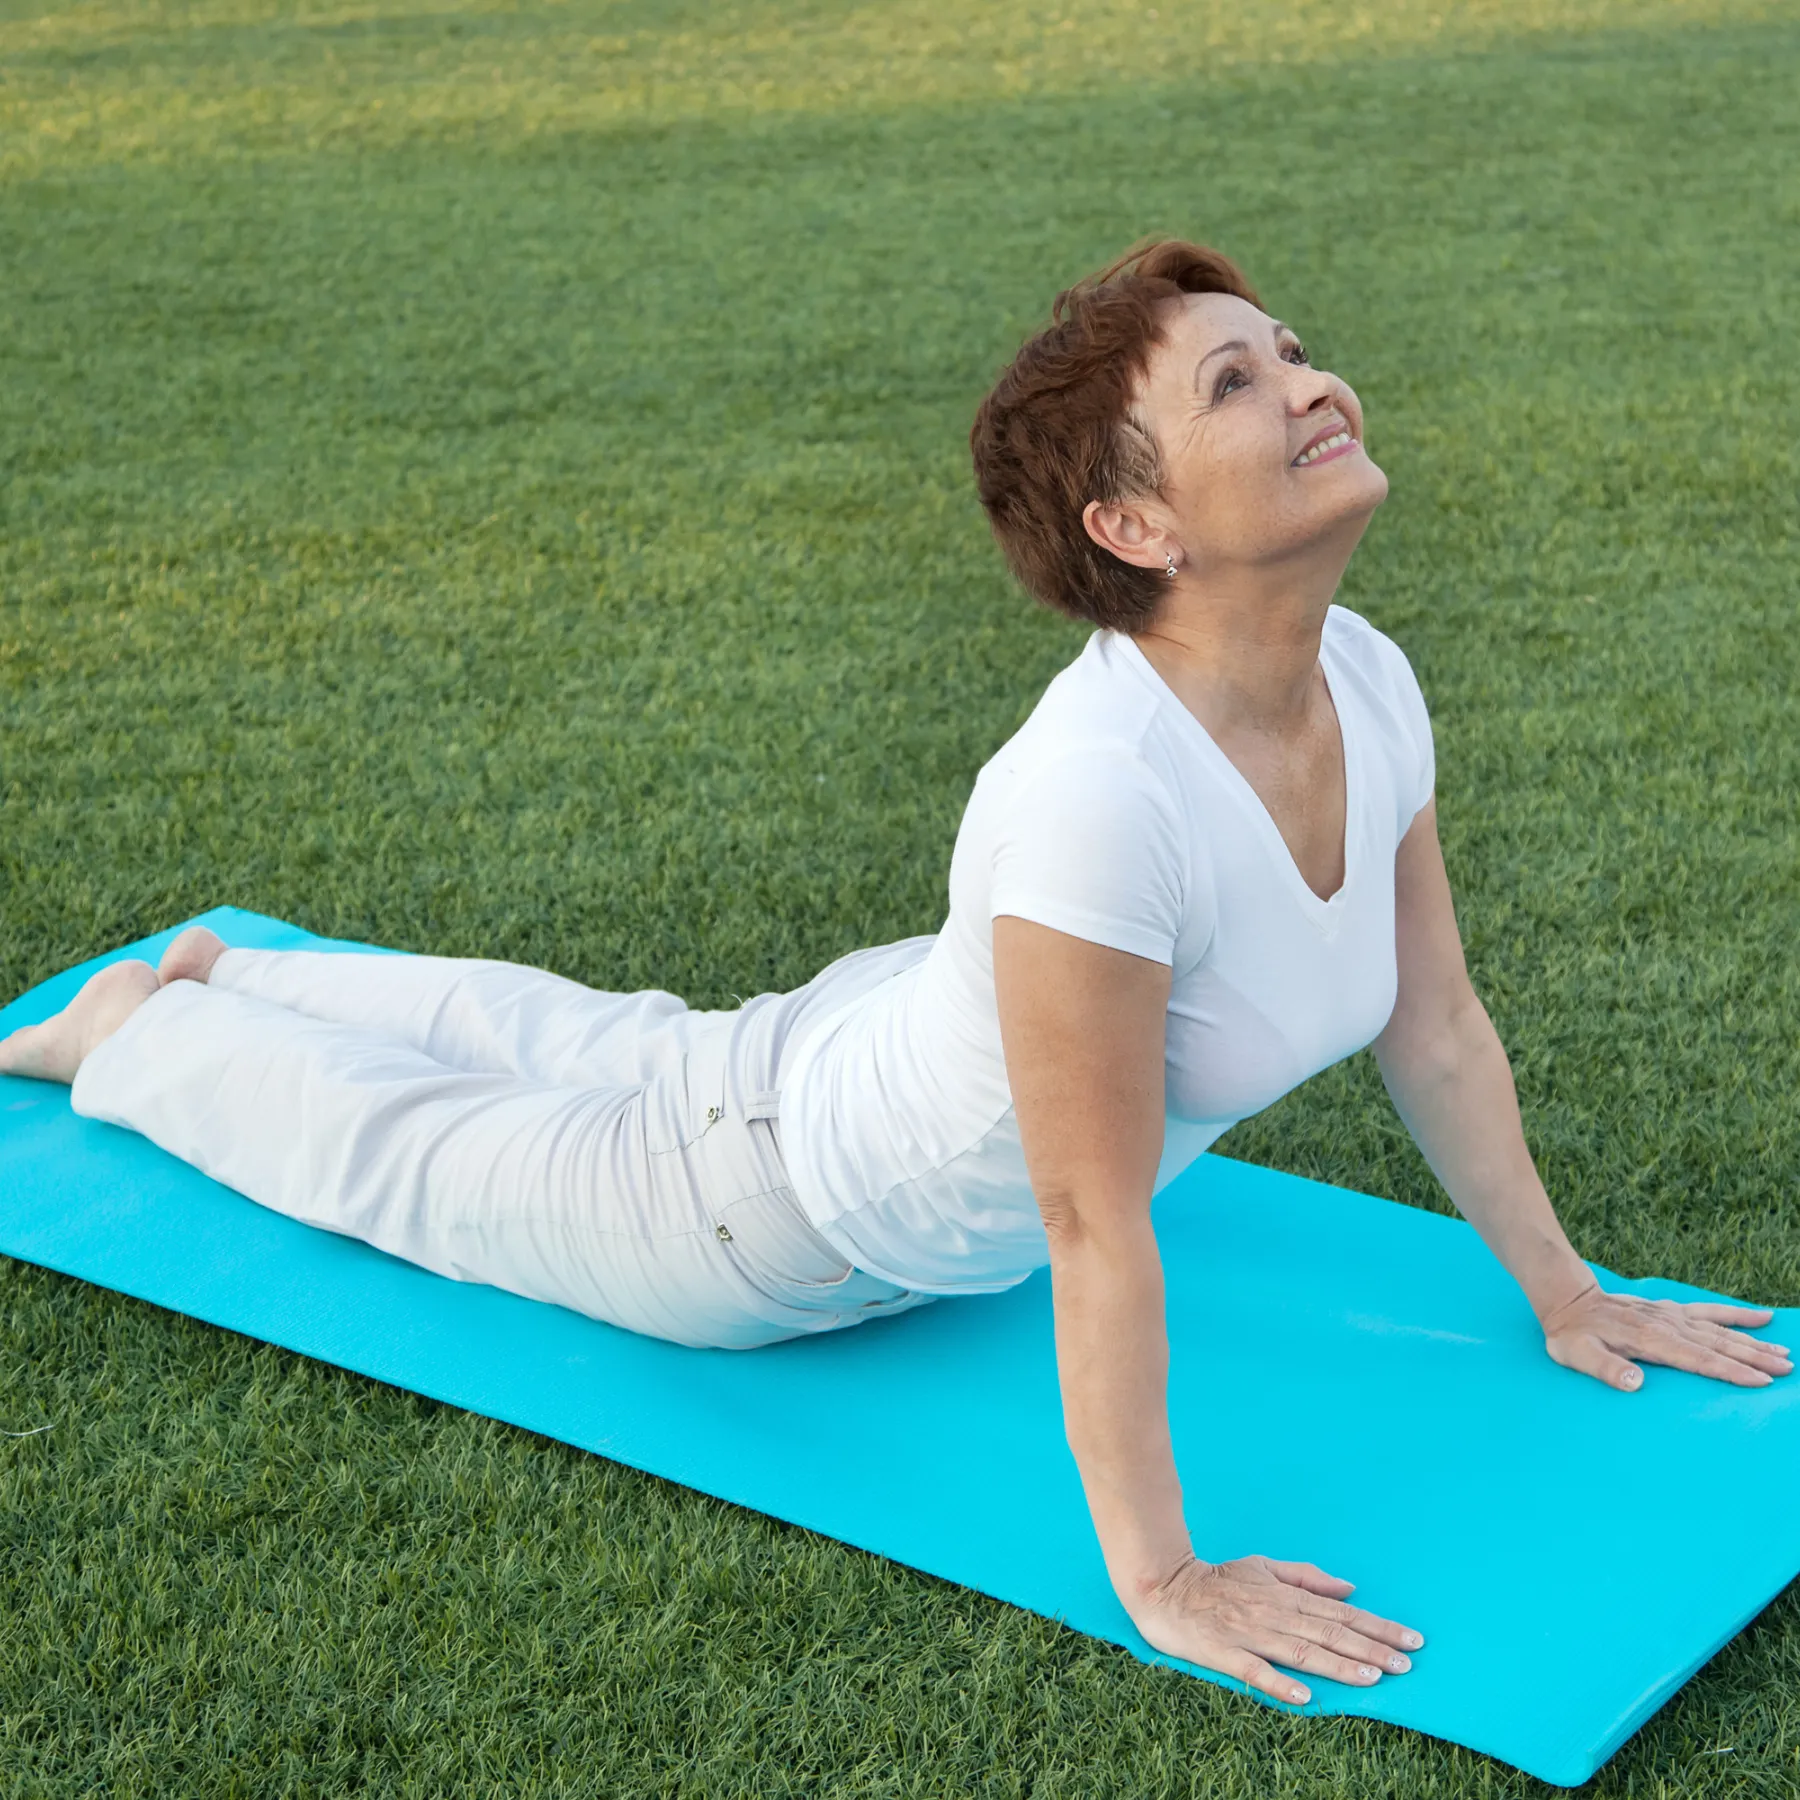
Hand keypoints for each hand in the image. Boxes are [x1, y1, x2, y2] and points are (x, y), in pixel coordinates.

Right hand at [1126, 1552, 1422, 1705]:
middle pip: (1329, 1633)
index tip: (1411, 1641)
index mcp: (1285, 1595)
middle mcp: (1274, 1613)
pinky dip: (1279, 1683)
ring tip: (1371, 1678)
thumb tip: (1350, 1588)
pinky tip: (1303, 1697)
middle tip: (1406, 1664)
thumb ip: (1306, 1577)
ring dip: (1337, 1665)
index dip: (1377, 1628)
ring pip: (1300, 1651)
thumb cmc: (1218, 1579)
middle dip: (1370, 1648)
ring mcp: (1249, 1634)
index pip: (1341, 1614)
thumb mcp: (1263, 1567)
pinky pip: (1254, 1671)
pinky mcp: (1223, 1652)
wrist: (1164, 1585)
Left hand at [1541, 1281, 1792, 1390]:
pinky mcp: (1672, 1310)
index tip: (1760, 1381)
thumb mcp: (1577, 1355)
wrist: (1569, 1301)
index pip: (1698, 1359)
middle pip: (1717, 1345)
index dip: (1729, 1370)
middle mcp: (1667, 1326)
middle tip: (1786, 1371)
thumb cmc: (1572, 1335)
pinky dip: (1736, 1314)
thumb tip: (1635, 1382)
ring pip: (1720, 1330)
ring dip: (1753, 1342)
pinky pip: (1710, 1311)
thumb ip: (1605, 1369)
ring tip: (1784, 1355)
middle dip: (1753, 1358)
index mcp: (1650, 1341)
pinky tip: (1763, 1317)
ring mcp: (1672, 1316)